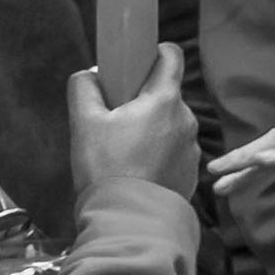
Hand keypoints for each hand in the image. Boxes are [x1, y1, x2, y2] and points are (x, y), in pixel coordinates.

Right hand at [68, 44, 199, 200]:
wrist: (129, 221)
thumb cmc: (106, 169)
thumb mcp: (83, 123)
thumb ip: (84, 88)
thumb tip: (91, 75)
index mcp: (164, 99)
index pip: (171, 55)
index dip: (153, 53)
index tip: (135, 63)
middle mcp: (186, 119)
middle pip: (165, 94)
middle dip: (142, 101)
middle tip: (115, 120)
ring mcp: (191, 147)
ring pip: (169, 124)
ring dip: (150, 129)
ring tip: (122, 152)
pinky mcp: (191, 171)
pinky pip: (173, 151)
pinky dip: (158, 154)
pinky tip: (136, 171)